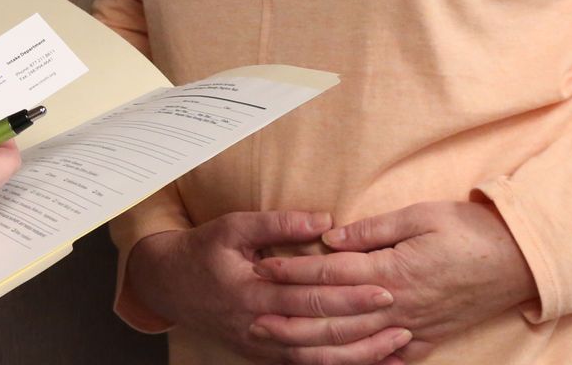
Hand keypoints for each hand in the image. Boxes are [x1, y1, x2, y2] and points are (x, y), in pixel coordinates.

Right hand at [125, 212, 407, 363]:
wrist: (168, 285)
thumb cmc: (203, 251)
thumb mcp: (233, 227)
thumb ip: (278, 223)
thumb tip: (325, 220)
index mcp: (252, 291)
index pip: (309, 296)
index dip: (348, 294)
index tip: (384, 287)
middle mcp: (258, 326)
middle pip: (318, 332)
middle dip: (363, 328)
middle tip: (402, 318)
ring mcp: (261, 347)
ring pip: (315, 358)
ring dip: (357, 355)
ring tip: (395, 346)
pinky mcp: (263, 356)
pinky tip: (366, 361)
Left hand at [253, 201, 537, 352]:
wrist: (520, 261)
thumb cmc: (470, 231)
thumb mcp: (421, 216)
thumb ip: (373, 230)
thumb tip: (331, 236)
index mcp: (394, 271)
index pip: (331, 273)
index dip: (295, 270)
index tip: (264, 266)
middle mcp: (399, 306)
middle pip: (335, 315)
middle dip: (292, 315)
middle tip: (255, 314)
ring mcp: (414, 328)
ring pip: (355, 343)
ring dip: (315, 342)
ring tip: (282, 340)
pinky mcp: (429, 339)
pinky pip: (387, 358)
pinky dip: (359, 362)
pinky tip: (335, 362)